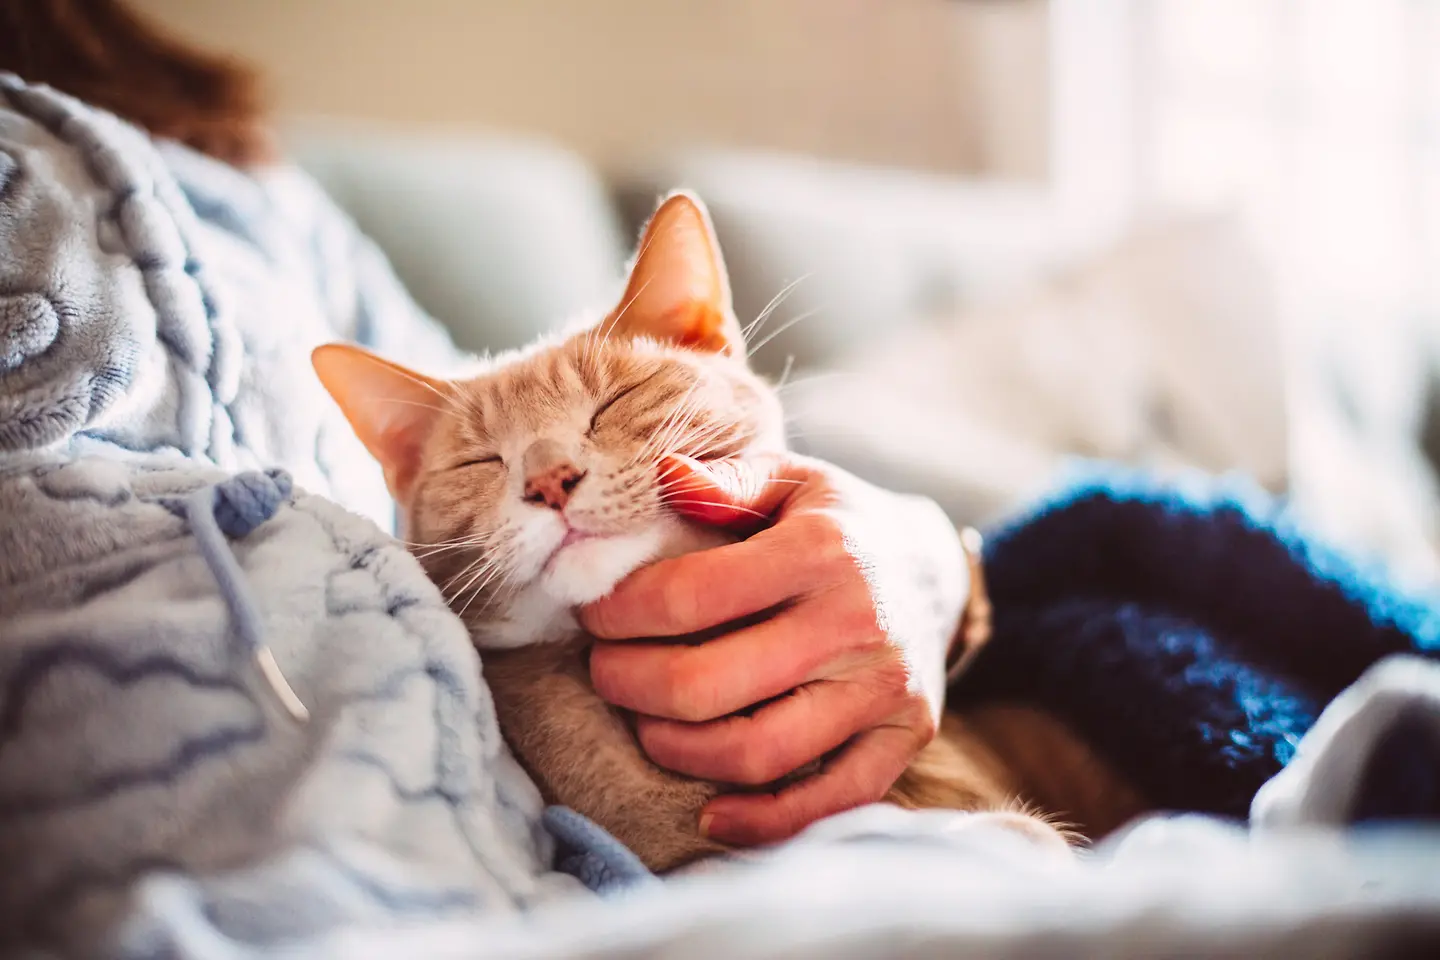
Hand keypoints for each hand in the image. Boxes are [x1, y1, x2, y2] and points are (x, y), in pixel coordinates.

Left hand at [581, 453, 968, 846]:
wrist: (935, 572)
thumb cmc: (840, 524)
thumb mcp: (791, 480)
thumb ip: (725, 479)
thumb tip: (662, 477)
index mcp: (821, 550)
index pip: (691, 596)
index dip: (621, 614)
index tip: (594, 616)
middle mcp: (856, 622)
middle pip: (709, 685)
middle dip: (630, 685)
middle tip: (603, 672)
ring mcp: (884, 689)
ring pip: (757, 751)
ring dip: (676, 749)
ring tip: (645, 724)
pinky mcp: (905, 738)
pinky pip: (829, 801)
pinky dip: (762, 821)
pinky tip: (711, 814)